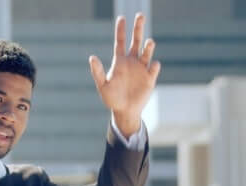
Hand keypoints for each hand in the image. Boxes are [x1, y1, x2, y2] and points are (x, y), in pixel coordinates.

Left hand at [89, 13, 159, 137]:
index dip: (121, 30)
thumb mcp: (103, 85)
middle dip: (138, 28)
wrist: (124, 111)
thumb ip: (98, 72)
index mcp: (120, 62)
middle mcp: (132, 62)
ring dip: (148, 46)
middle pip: (136, 41)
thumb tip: (92, 57)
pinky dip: (154, 66)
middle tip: (140, 15)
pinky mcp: (150, 78)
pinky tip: (152, 66)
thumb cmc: (111, 99)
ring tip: (149, 42)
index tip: (121, 18)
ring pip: (147, 52)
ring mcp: (142, 69)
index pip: (120, 42)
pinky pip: (153, 68)